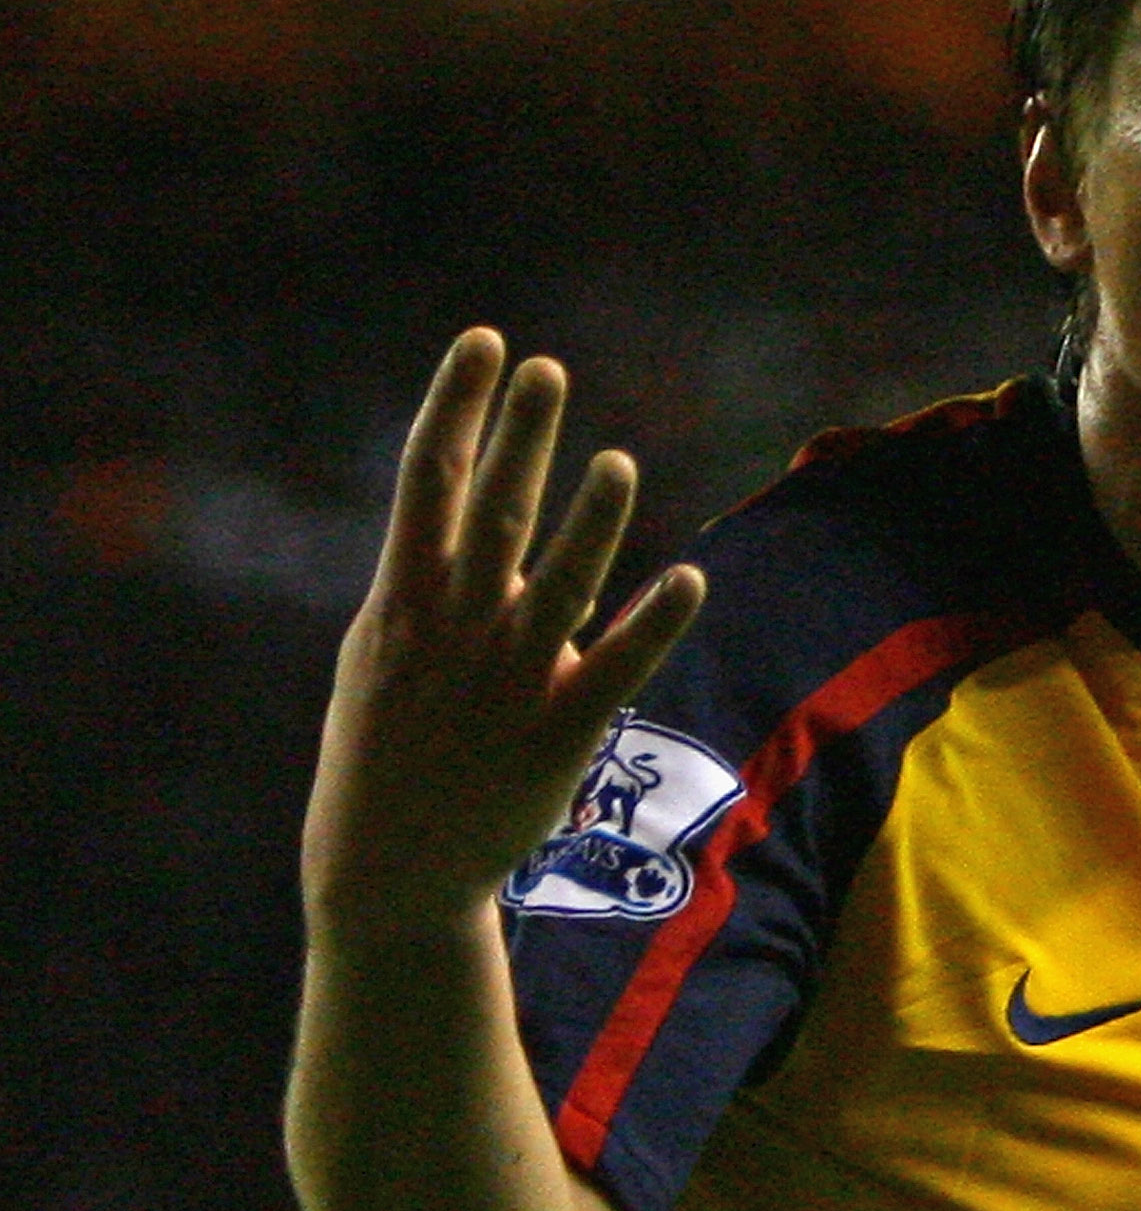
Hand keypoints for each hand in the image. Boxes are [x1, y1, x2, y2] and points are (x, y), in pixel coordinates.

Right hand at [301, 330, 704, 936]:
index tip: (484, 341)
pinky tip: (691, 580)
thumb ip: (423, 586)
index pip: (431, 481)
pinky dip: (653, 625)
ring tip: (617, 461)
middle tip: (546, 368)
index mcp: (402, 601)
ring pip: (558, 584)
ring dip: (591, 522)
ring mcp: (508, 681)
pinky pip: (616, 669)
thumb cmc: (383, 756)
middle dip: (519, 437)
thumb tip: (462, 517)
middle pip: (495, 514)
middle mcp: (455, 630)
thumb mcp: (379, 658)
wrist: (388, 869)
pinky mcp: (557, 735)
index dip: (457, 405)